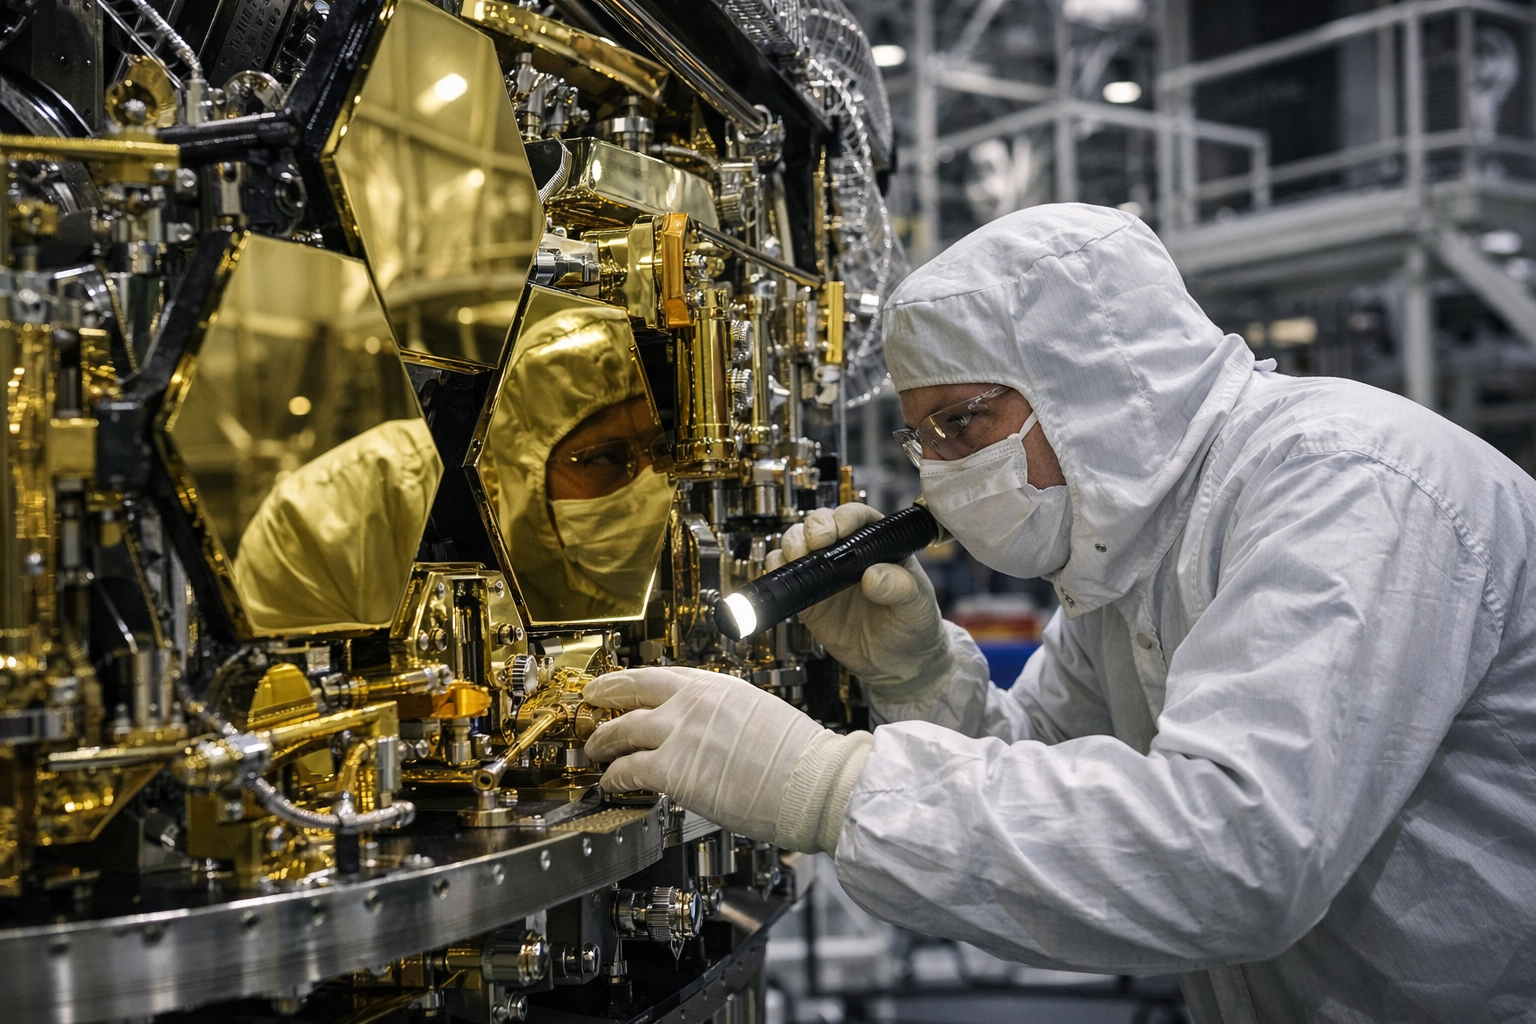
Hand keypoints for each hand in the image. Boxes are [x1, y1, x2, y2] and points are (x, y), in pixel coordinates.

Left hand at [583, 667, 870, 852]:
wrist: (814, 782)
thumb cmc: (802, 760)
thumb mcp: (762, 715)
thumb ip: (728, 717)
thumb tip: (713, 732)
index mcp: (720, 686)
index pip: (665, 675)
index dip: (636, 680)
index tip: (623, 684)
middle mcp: (695, 702)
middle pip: (632, 690)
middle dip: (605, 693)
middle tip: (590, 700)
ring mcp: (680, 733)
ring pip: (621, 729)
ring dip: (601, 740)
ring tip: (593, 749)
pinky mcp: (673, 769)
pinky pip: (628, 770)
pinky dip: (613, 776)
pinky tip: (609, 782)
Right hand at [768, 504, 948, 688]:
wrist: (898, 665)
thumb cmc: (914, 627)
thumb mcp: (917, 606)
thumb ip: (902, 588)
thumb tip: (874, 576)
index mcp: (878, 544)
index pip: (858, 517)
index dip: (845, 517)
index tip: (841, 529)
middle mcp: (848, 553)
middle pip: (821, 523)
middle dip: (814, 527)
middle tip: (818, 543)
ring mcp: (824, 574)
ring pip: (797, 543)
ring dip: (793, 543)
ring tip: (800, 557)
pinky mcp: (807, 598)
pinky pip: (783, 575)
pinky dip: (777, 569)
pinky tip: (784, 575)